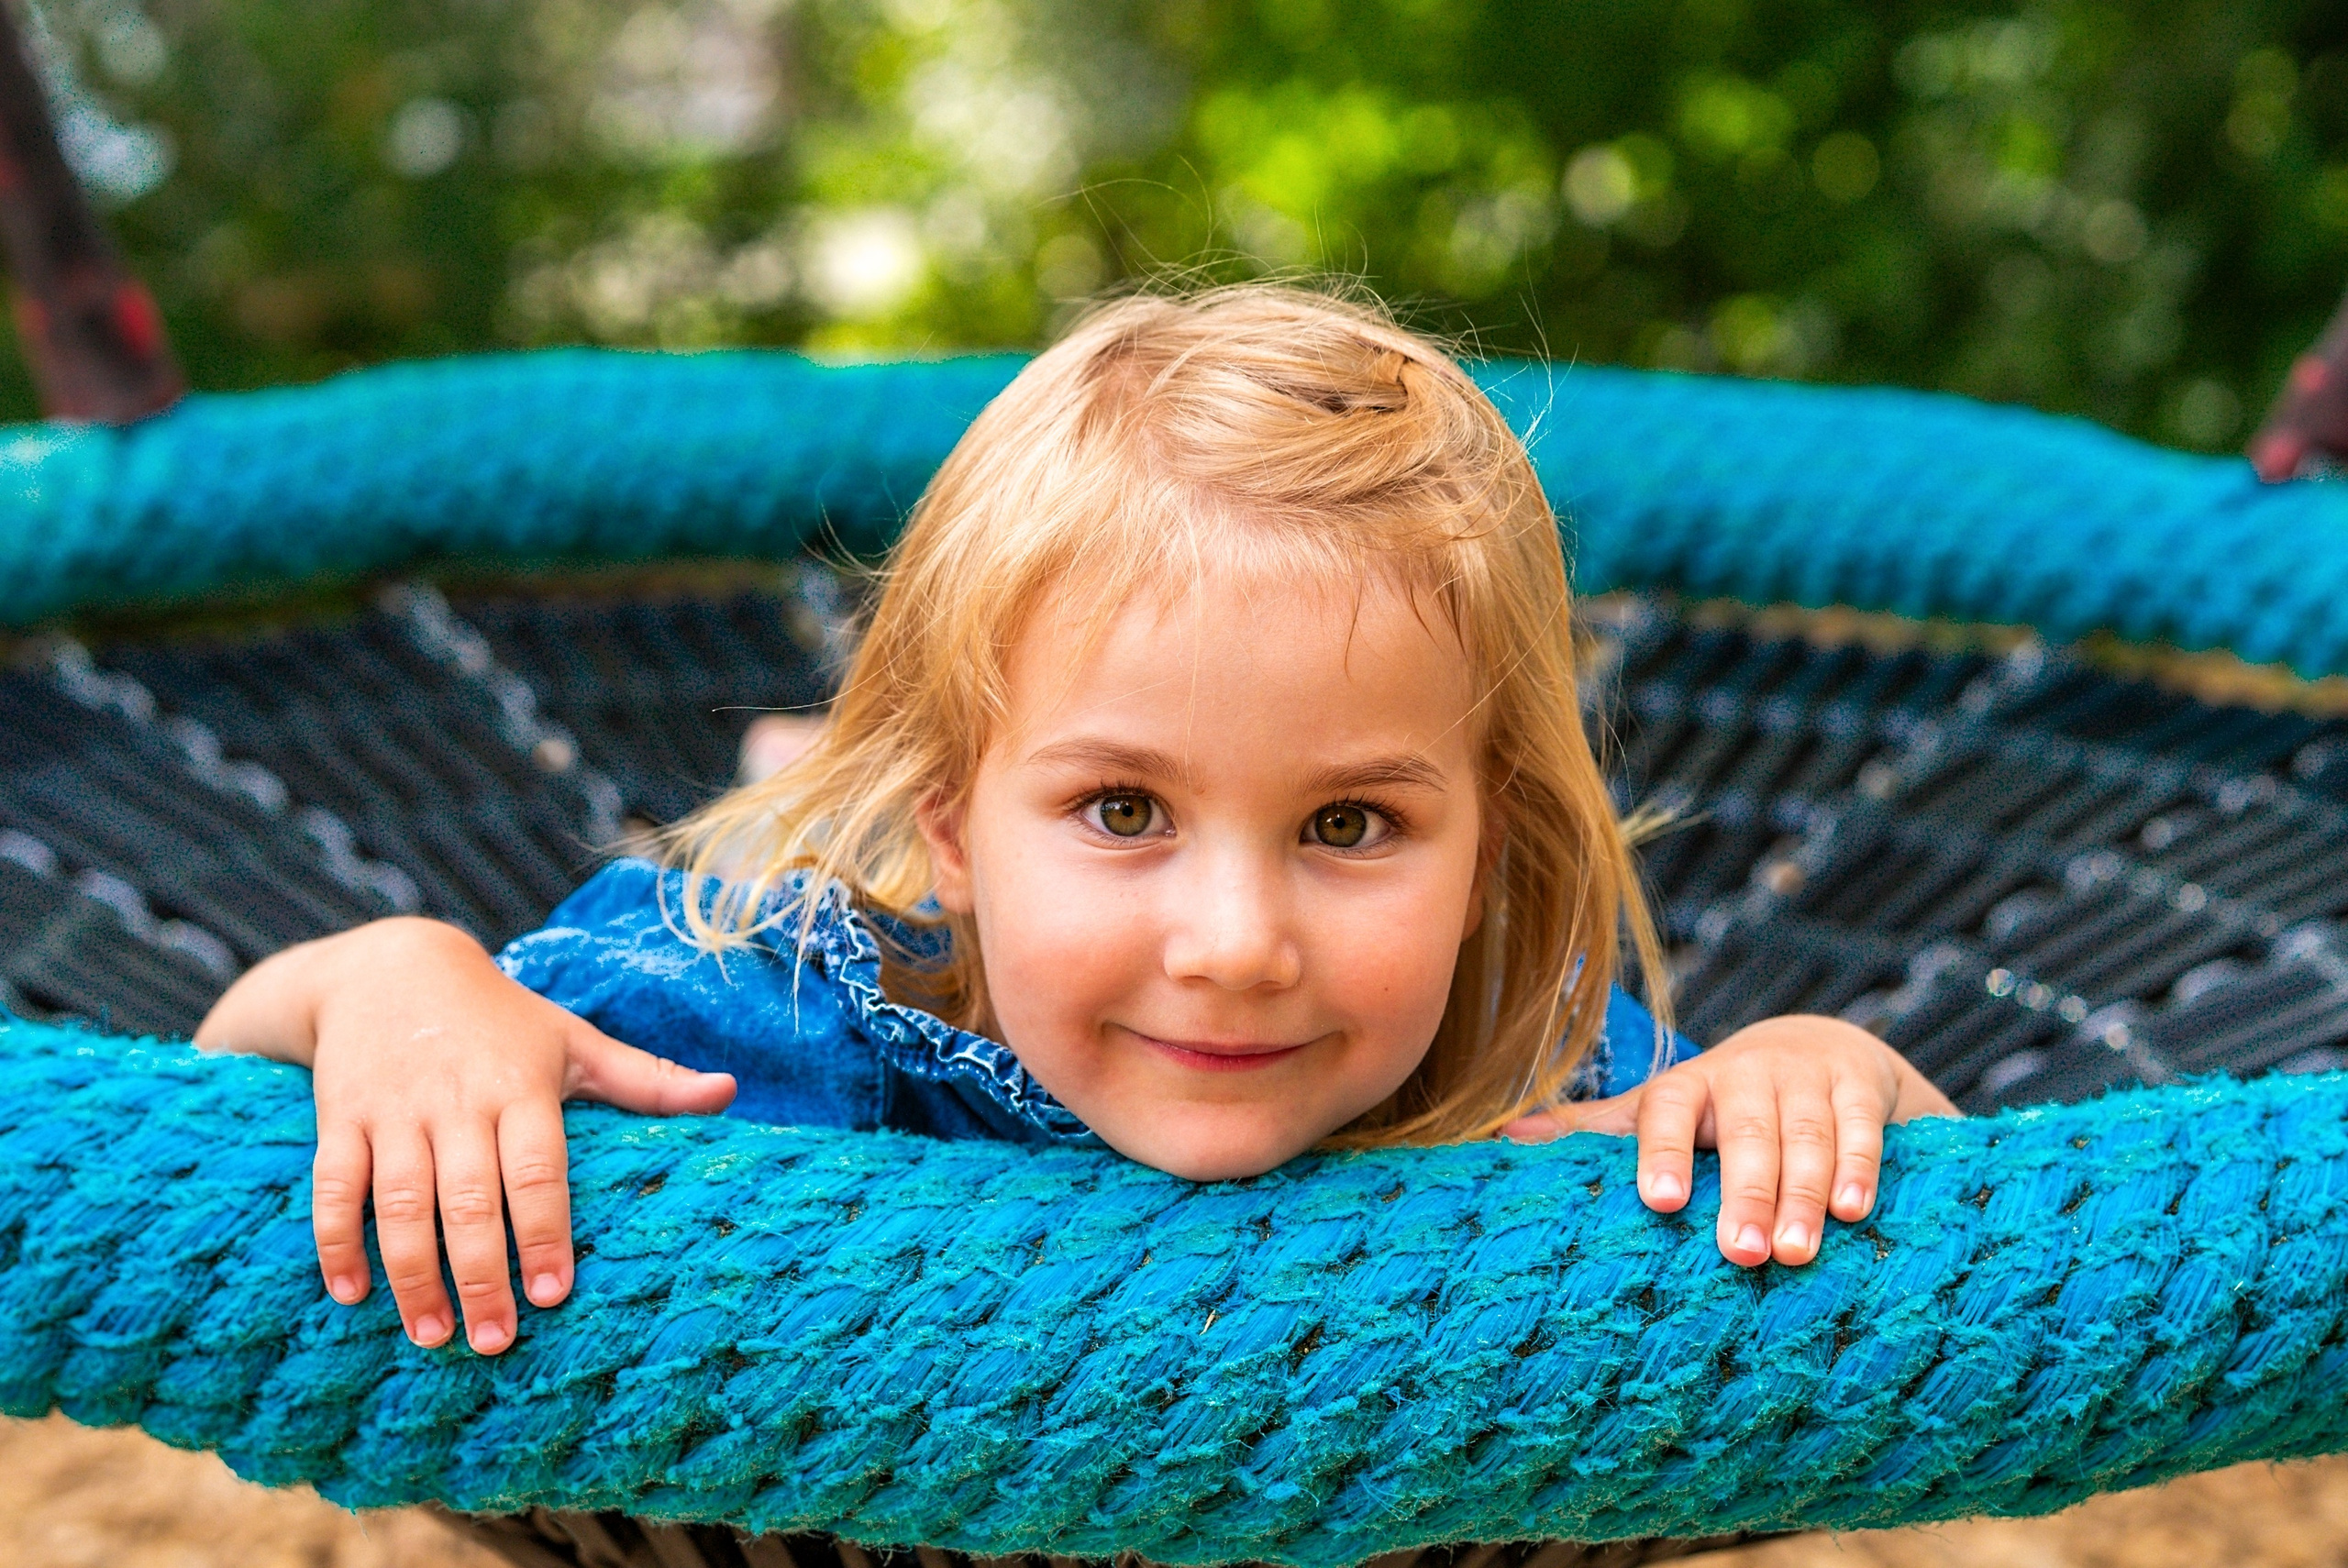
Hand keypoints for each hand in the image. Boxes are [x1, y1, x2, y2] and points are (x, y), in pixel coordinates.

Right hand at [196, 918, 735, 1352]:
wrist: (392, 967)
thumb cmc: (502, 1020)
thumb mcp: (574, 1041)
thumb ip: (648, 1079)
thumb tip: (728, 1092)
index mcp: (520, 1087)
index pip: (537, 1168)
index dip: (545, 1230)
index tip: (555, 1293)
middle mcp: (457, 1101)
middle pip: (469, 1197)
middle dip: (481, 1274)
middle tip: (494, 1342)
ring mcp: (394, 1111)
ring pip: (399, 1200)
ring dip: (412, 1273)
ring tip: (431, 1335)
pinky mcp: (341, 1118)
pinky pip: (332, 1185)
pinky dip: (335, 1240)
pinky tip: (350, 1293)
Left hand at [1502, 1015, 1955, 1267]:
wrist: (1822, 1047)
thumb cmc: (1720, 1102)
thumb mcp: (1661, 1110)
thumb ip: (1596, 1129)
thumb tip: (1503, 1138)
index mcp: (1686, 1085)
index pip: (1666, 1110)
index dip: (1660, 1151)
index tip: (1659, 1202)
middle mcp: (1744, 1074)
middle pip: (1742, 1132)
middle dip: (1744, 1192)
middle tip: (1741, 1254)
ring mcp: (1805, 1078)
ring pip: (1803, 1135)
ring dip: (1802, 1192)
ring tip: (1796, 1253)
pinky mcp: (1860, 1087)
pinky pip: (1862, 1128)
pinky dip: (1858, 1168)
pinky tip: (1853, 1212)